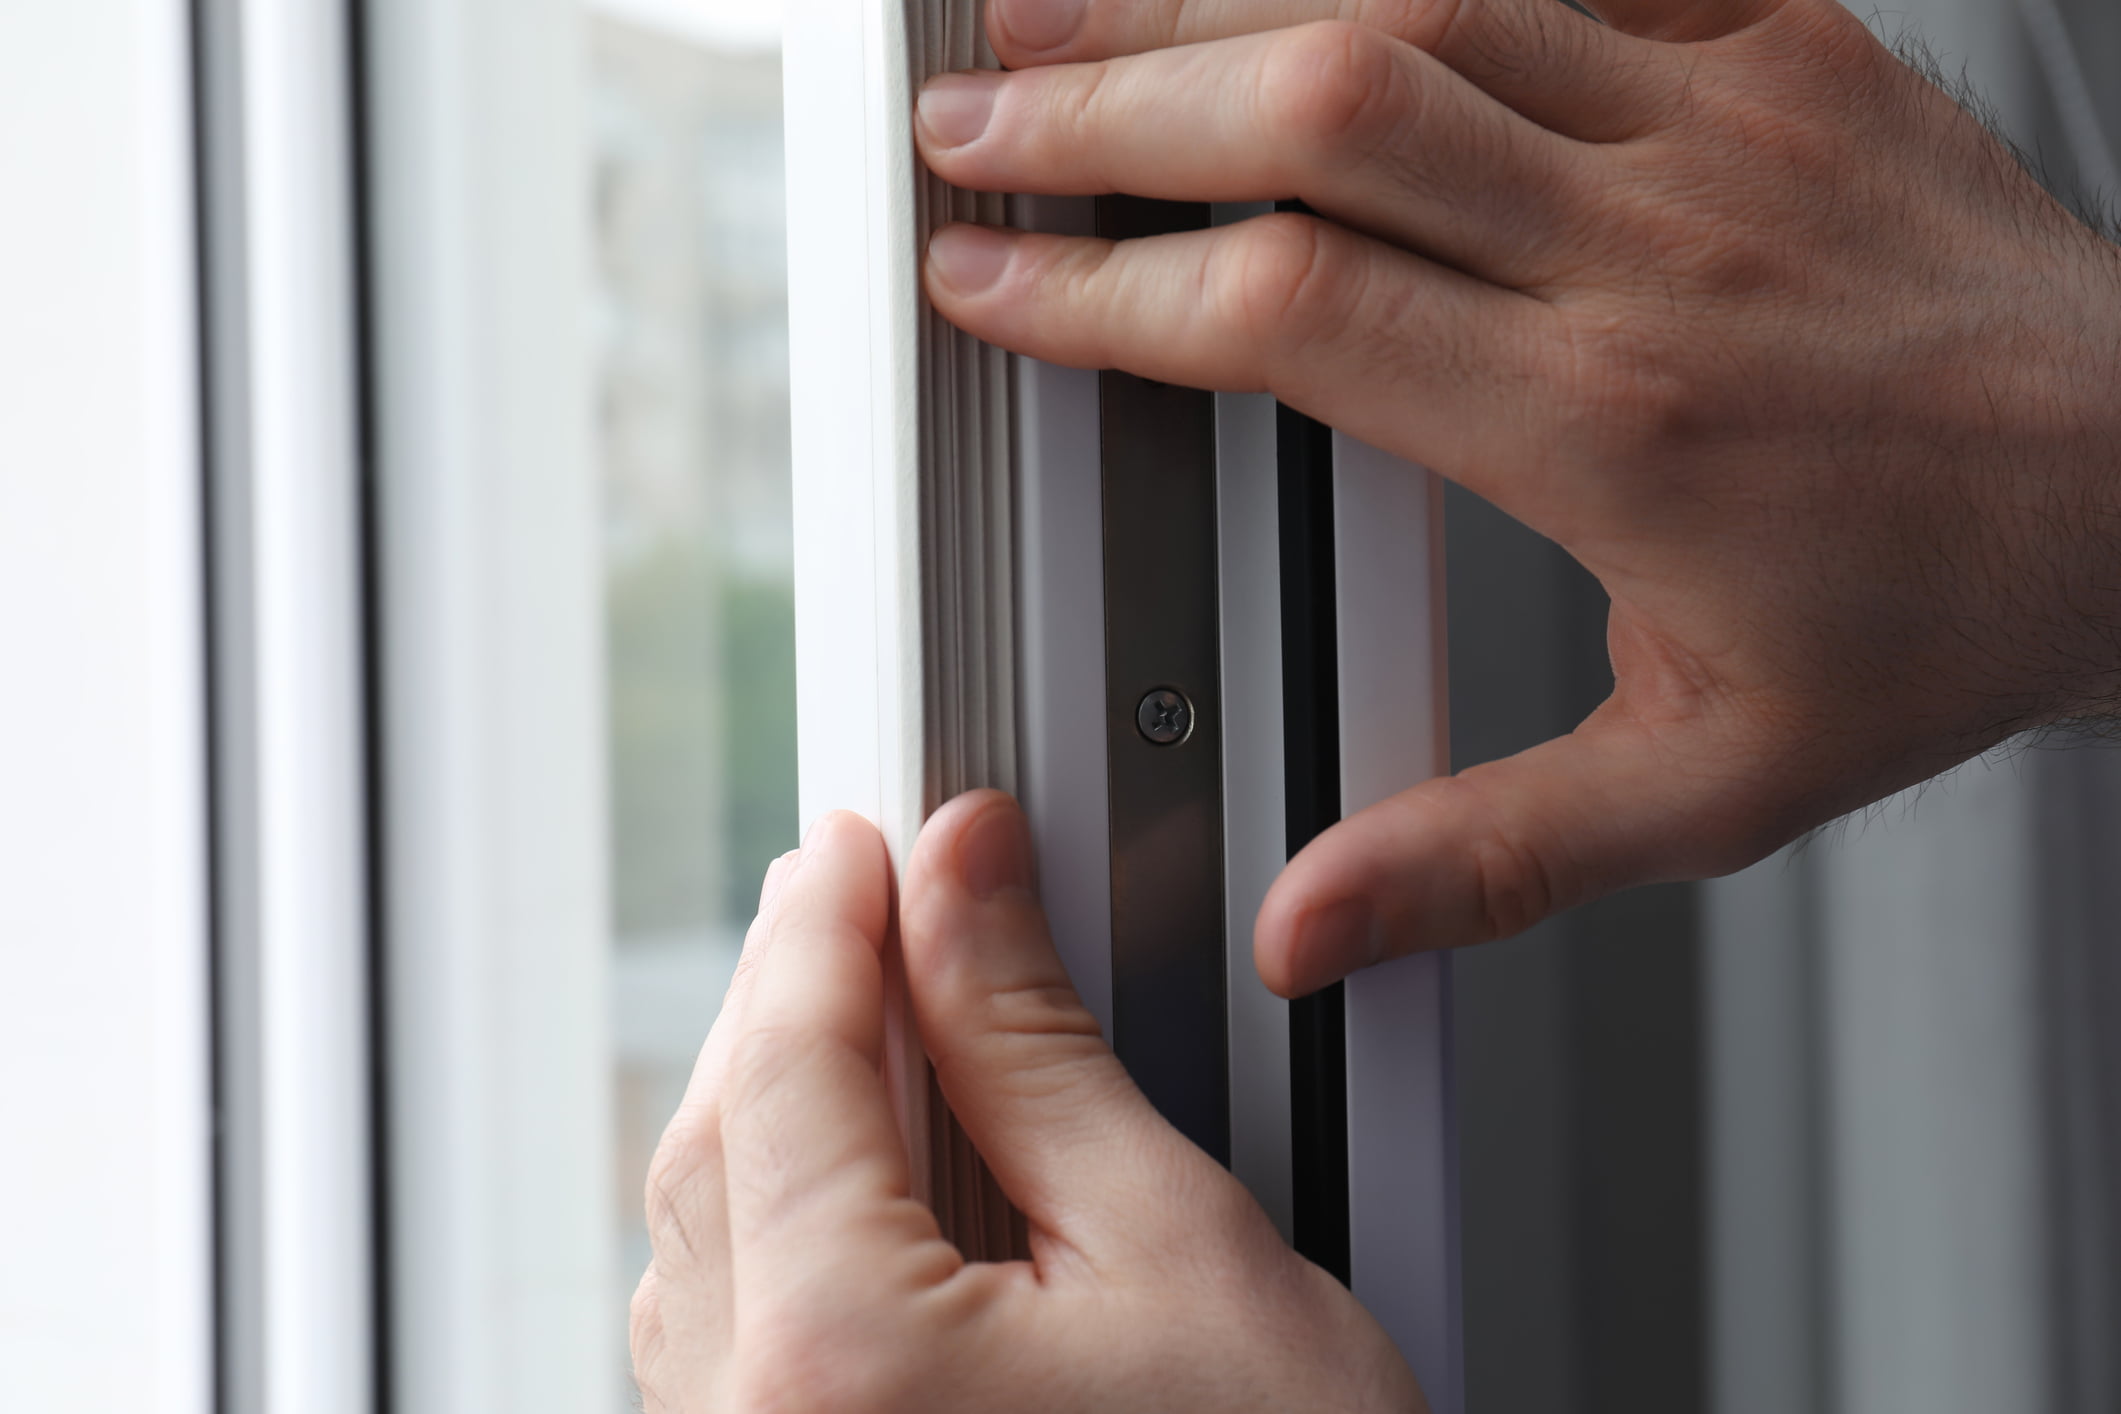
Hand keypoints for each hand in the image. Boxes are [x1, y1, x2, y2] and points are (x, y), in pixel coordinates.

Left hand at [630, 793, 1424, 1411]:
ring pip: (699, 1244)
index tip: (866, 841)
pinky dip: (769, 1226)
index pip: (792, 1065)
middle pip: (718, 1145)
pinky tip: (849, 1176)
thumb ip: (1039, 1045)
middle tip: (855, 900)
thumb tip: (966, 882)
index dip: (831, 922)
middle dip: (785, 1000)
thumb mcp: (1179, 1248)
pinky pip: (719, 1343)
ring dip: (765, 1110)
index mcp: (841, 1369)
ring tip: (860, 1018)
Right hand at [912, 0, 2120, 992]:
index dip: (1104, 288)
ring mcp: (1717, 115)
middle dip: (1104, 105)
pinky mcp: (1772, 38)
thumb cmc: (1940, 621)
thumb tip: (1309, 925)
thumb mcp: (1706, 792)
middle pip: (1322, 109)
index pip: (1291, 310)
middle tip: (966, 118)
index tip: (986, 281)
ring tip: (1057, 3)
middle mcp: (1651, 240)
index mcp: (1612, 422)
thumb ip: (1484, 857)